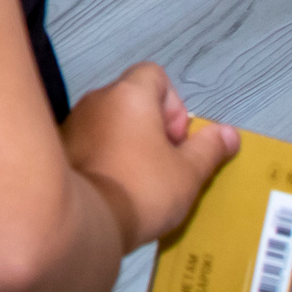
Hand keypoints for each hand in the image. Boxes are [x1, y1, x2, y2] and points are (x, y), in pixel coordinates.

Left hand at [62, 63, 237, 250]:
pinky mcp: (62, 143)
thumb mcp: (189, 172)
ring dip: (132, 141)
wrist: (84, 216)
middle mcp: (97, 98)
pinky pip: (93, 138)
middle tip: (163, 163)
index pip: (155, 75)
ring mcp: (74, 119)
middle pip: (135, 99)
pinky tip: (115, 184)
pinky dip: (107, 153)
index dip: (174, 105)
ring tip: (141, 178)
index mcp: (128, 94)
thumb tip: (228, 132)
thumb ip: (210, 148)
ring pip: (113, 120)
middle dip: (155, 127)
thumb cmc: (142, 188)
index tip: (176, 140)